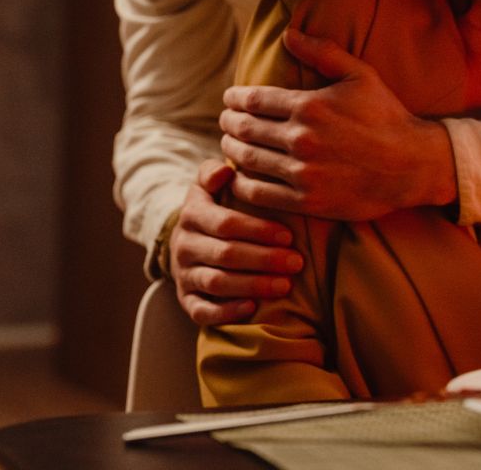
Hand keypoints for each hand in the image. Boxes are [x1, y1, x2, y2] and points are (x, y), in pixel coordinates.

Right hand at [170, 161, 303, 324]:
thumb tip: (226, 169)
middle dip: (264, 259)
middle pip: (225, 254)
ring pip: (216, 282)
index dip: (258, 230)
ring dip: (253, 285)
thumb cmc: (215, 210)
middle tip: (297, 263)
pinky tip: (252, 307)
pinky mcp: (186, 299)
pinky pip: (201, 311)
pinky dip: (226, 311)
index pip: (226, 223)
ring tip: (285, 285)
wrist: (189, 241)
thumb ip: (214, 173)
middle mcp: (184, 245)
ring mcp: (184, 274)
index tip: (290, 235)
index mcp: (192, 214)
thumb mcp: (210, 186)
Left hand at [219, 29, 457, 217]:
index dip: (235, 98)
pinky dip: (241, 183)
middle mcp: (301, 138)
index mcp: (309, 106)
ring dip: (231, 149)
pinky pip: (258, 193)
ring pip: (247, 159)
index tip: (230, 98)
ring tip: (230, 144)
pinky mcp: (307, 200)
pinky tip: (239, 176)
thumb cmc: (387, 116)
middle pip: (244, 128)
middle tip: (225, 121)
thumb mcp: (361, 75)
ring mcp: (302, 172)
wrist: (413, 165)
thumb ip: (323, 52)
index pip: (253, 100)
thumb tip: (288, 34)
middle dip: (229, 122)